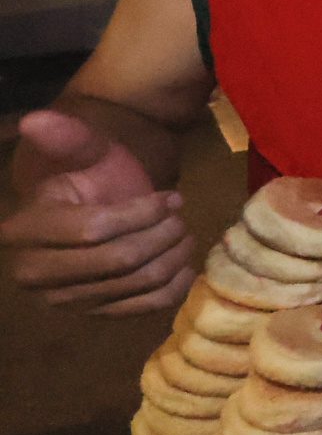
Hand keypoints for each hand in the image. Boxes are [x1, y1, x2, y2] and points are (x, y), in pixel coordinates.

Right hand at [2, 109, 191, 313]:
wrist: (98, 208)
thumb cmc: (93, 176)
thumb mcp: (86, 150)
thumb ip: (67, 136)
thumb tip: (33, 119)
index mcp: (25, 229)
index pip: (92, 230)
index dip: (141, 214)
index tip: (170, 198)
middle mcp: (33, 273)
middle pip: (117, 261)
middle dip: (161, 235)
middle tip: (181, 216)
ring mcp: (62, 300)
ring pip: (134, 284)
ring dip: (172, 256)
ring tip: (184, 233)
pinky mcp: (93, 315)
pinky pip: (142, 309)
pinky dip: (173, 286)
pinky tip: (183, 264)